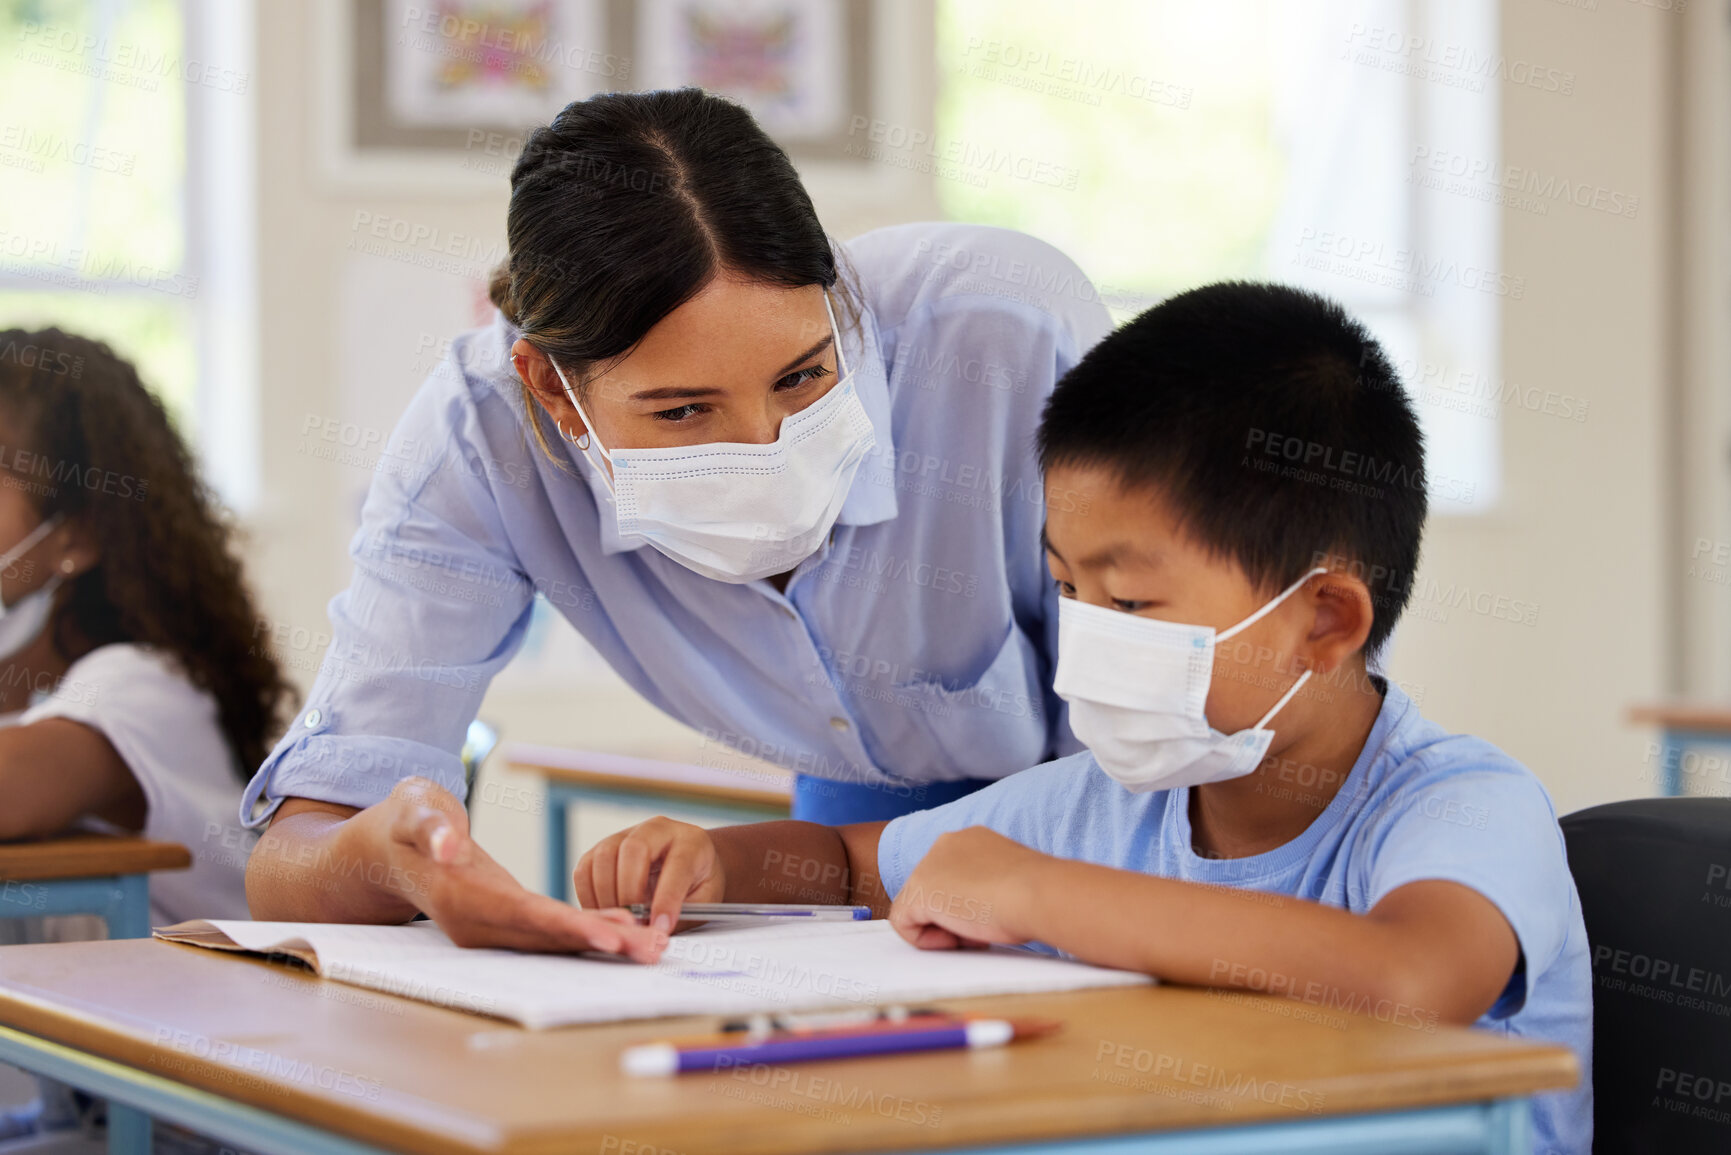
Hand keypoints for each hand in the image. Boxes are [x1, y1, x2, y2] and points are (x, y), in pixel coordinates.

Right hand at [359, 777, 665, 960]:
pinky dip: (585, 931)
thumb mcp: (414, 810)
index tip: (609, 937)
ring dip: (602, 945)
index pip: (523, 916)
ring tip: (651, 947)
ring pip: (553, 941)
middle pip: (549, 939)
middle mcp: (479, 924)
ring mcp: (491, 928)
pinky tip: (622, 928)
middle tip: (651, 950)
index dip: (568, 927)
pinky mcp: (503, 921)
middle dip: (601, 945)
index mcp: (462, 897)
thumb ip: (432, 829)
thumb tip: (449, 848)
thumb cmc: (406, 821)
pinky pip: (549, 932)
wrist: (390, 847)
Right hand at [574, 816, 726, 934]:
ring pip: (604, 856)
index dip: (666, 899)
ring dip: (606, 896)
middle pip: (634, 850)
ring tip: (617, 923)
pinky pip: (585, 868)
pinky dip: (588, 895)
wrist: (691, 866)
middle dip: (629, 893)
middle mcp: (657, 830)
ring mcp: (627, 835)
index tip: (659, 928)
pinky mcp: (603, 848)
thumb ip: (681, 915)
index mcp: (691, 841)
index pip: (678, 863)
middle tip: (632, 926)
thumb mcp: (705, 901)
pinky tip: (603, 915)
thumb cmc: (698, 884)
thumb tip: (653, 934)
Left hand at [888, 826, 1042, 950]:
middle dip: (952, 915)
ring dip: (944, 928)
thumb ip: (990, 886)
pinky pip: (904, 923)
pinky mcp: (918, 891)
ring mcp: (928, 865)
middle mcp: (946, 844)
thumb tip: (982, 908)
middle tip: (984, 927)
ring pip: (917, 907)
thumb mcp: (1011, 882)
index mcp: (971, 840)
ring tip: (976, 931)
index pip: (952, 876)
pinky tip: (958, 937)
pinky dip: (926, 940)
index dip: (968, 904)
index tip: (991, 916)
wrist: (1038, 893)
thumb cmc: (1038, 892)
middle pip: (932, 891)